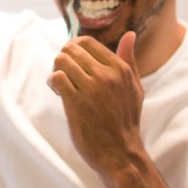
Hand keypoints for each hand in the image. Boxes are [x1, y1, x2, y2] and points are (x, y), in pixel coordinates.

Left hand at [48, 31, 146, 176]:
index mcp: (120, 69)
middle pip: (71, 49)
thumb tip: (129, 34)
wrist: (120, 153)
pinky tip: (58, 93)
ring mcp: (92, 89)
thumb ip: (129, 60)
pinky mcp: (77, 104)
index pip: (86, 42)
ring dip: (56, 71)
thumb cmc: (125, 121)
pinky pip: (57, 78)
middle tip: (64, 75)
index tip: (73, 65)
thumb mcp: (134, 88)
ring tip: (61, 85)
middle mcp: (107, 75)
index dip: (73, 50)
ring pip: (61, 61)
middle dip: (63, 59)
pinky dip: (53, 82)